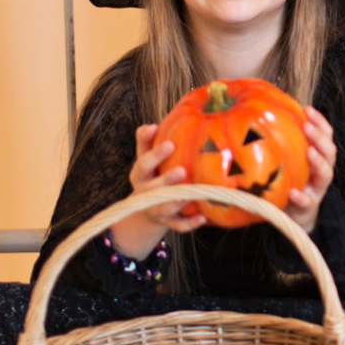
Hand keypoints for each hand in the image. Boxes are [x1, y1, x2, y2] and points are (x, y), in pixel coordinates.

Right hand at [109, 124, 205, 258]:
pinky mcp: (167, 223)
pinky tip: (203, 218)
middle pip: (151, 186)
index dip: (153, 152)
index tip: (167, 140)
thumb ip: (151, 138)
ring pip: (163, 207)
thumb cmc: (154, 172)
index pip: (143, 160)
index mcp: (141, 172)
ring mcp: (155, 208)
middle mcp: (145, 190)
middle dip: (165, 179)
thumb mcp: (149, 155)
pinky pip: (177, 226)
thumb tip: (160, 117)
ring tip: (190, 195)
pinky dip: (189, 224)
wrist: (146, 207)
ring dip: (176, 201)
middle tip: (181, 171)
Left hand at [285, 106, 336, 233]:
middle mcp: (321, 171)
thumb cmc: (291, 180)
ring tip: (309, 152)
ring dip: (318, 161)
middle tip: (307, 126)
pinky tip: (293, 192)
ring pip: (325, 174)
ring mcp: (317, 189)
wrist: (295, 214)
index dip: (320, 122)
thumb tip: (259, 115)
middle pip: (330, 152)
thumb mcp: (289, 160)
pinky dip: (301, 196)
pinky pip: (307, 201)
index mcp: (318, 157)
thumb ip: (282, 142)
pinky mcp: (308, 206)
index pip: (325, 135)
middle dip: (319, 137)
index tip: (307, 109)